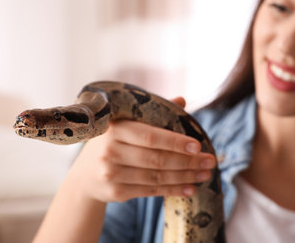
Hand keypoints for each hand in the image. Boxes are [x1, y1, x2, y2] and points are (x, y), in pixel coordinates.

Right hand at [67, 97, 216, 202]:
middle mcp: (110, 152)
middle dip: (188, 161)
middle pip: (157, 159)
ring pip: (157, 177)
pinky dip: (173, 190)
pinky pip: (151, 191)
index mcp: (115, 129)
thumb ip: (152, 113)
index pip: (151, 136)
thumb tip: (182, 100)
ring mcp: (112, 174)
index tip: (198, 145)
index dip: (176, 142)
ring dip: (185, 177)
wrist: (84, 177)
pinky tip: (190, 188)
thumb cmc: (111, 143)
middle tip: (210, 161)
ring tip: (205, 174)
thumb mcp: (125, 124)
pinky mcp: (117, 192)